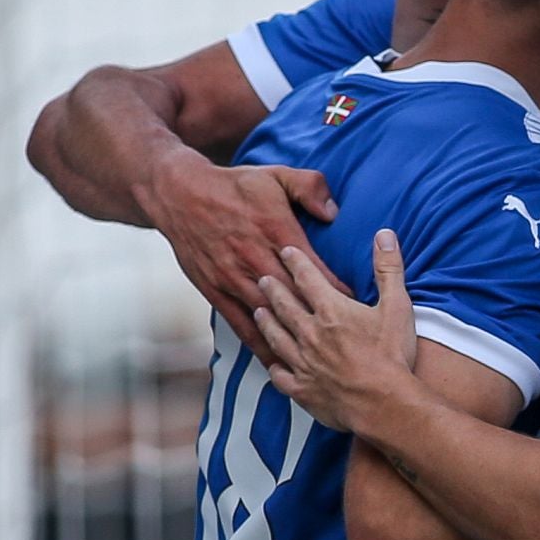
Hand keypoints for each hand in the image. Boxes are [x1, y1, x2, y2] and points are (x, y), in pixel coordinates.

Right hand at [146, 153, 341, 361]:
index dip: (338, 292)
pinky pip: (240, 324)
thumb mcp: (276, 175)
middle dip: (320, 323)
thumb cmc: (235, 185)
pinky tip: (276, 363)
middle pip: (294, 299)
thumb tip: (334, 212)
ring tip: (318, 364)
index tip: (360, 310)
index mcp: (275, 232)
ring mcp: (233, 278)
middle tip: (346, 345)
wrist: (179, 193)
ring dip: (293, 340)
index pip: (314, 271)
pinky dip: (259, 345)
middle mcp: (255, 260)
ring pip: (269, 317)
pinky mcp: (215, 291)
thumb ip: (310, 188)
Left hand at [255, 230, 418, 431]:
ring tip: (258, 312)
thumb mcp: (397, 306)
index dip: (295, 261)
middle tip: (262, 278)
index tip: (285, 250)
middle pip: (283, 305)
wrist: (383, 404)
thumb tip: (385, 234)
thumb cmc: (392, 356)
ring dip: (266, 323)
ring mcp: (302, 363)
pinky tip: (273, 366)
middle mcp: (309, 333)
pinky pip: (281, 377)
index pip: (306, 278)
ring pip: (276, 338)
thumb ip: (388, 268)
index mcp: (330, 311)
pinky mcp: (303, 390)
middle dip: (272, 289)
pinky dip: (275, 369)